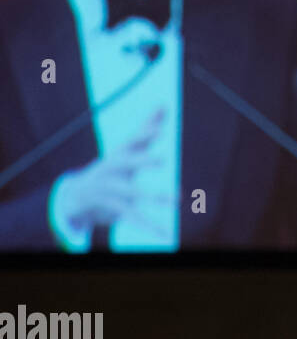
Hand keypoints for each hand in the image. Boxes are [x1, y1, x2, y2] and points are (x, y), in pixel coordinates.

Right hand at [52, 108, 171, 236]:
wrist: (78, 194)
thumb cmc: (113, 167)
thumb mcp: (128, 148)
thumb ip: (147, 128)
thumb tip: (163, 104)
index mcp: (119, 153)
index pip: (132, 141)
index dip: (145, 135)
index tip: (160, 130)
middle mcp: (112, 168)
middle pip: (126, 162)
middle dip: (142, 160)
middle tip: (163, 159)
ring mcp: (110, 188)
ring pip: (131, 191)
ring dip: (153, 195)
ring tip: (176, 199)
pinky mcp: (111, 207)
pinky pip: (132, 216)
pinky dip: (150, 226)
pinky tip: (166, 234)